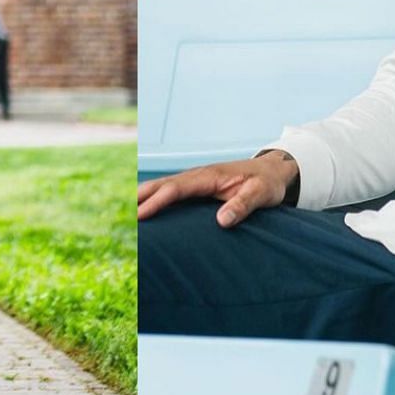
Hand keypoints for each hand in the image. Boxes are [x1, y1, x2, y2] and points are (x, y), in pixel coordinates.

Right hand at [136, 151, 298, 227]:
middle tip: (120, 216)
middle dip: (140, 198)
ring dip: (143, 197)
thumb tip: (221, 222)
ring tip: (125, 215)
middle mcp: (198, 175)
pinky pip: (171, 192)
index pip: (176, 189)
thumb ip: (243, 206)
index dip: (157, 201)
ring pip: (163, 186)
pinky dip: (155, 198)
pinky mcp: (198, 186)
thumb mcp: (261, 195)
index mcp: (209, 176)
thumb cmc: (267, 184)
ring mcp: (196, 180)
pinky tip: (145, 210)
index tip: (140, 215)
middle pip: (162, 184)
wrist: (273, 171)